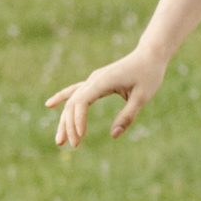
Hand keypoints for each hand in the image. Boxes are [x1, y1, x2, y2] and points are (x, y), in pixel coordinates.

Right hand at [47, 50, 168, 146]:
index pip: (82, 101)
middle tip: (72, 145)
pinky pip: (75, 92)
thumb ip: (128, 116)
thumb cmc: (148, 75)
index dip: (78, 119)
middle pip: (73, 103)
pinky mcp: (96, 82)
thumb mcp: (143, 97)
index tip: (81, 135)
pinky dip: (63, 98)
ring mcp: (93, 80)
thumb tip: (113, 135)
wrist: (149, 56)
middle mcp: (94, 80)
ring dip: (65, 120)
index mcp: (103, 81)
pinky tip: (50, 104)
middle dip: (69, 125)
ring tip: (60, 141)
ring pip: (72, 100)